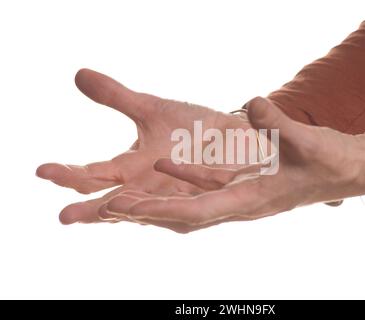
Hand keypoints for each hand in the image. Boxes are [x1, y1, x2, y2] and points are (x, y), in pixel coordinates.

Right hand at [36, 69, 249, 223]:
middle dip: (91, 208)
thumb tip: (78, 74)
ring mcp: (172, 197)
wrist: (229, 135)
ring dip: (126, 211)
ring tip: (108, 210)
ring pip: (145, 210)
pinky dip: (168, 209)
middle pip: (114, 202)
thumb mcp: (150, 110)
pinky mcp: (199, 199)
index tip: (42, 170)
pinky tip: (155, 210)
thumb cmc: (189, 127)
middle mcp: (147, 188)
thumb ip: (117, 98)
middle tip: (65, 215)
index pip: (94, 175)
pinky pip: (183, 207)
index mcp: (131, 168)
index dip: (69, 174)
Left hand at [102, 97, 364, 232]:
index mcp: (252, 201)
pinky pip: (205, 186)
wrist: (346, 170)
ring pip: (190, 204)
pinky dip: (181, 182)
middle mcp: (239, 204)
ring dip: (158, 203)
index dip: (161, 209)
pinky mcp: (243, 183)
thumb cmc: (332, 163)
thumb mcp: (308, 142)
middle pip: (184, 215)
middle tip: (106, 207)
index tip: (126, 206)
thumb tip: (254, 104)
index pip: (198, 211)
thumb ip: (280, 125)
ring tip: (122, 198)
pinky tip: (162, 169)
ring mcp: (239, 196)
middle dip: (147, 212)